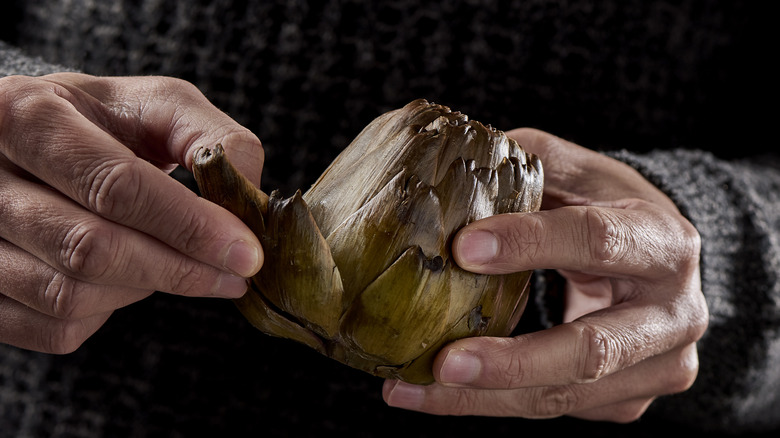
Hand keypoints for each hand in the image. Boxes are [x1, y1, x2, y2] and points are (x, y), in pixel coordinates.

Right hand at [0, 73, 263, 352]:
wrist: (30, 146)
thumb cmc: (100, 123)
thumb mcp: (152, 105)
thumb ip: (207, 136)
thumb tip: (246, 192)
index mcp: (26, 116)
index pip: (114, 185)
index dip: (188, 226)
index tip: (245, 252)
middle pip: (89, 248)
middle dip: (177, 269)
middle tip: (233, 275)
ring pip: (69, 295)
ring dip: (142, 290)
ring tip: (175, 265)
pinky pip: (51, 328)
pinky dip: (105, 314)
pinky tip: (126, 282)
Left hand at [383, 128, 707, 421]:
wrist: (662, 265)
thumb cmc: (611, 212)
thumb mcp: (583, 175)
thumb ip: (530, 162)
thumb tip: (451, 158)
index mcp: (663, 242)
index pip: (596, 240)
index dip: (530, 243)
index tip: (462, 248)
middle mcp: (675, 314)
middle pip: (592, 351)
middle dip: (512, 361)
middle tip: (443, 362)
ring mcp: (659, 366)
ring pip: (565, 396)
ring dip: (483, 398)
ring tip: (410, 389)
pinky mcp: (630, 400)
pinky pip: (555, 407)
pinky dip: (491, 403)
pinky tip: (437, 393)